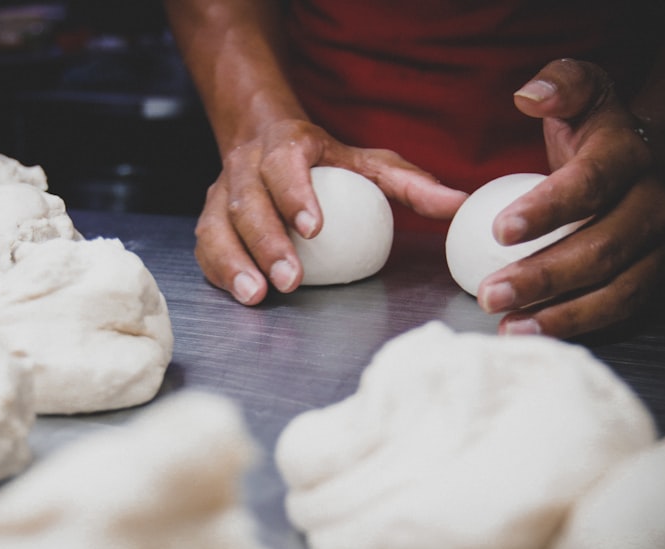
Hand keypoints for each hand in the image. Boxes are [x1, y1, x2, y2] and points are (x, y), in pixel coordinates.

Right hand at [195, 119, 467, 303]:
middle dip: (267, 243)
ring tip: (257, 295)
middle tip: (290, 280)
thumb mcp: (368, 162)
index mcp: (285, 147)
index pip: (284, 166)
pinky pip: (206, 248)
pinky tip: (240, 295)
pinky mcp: (210, 221)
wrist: (260, 137)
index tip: (315, 227)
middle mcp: (246, 168)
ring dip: (234, 263)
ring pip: (217, 228)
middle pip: (248, 204)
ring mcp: (222, 195)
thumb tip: (458, 204)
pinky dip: (219, 272)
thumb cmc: (323, 158)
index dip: (295, 194)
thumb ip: (409, 184)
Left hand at [476, 58, 664, 338]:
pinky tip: (533, 332)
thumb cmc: (599, 133)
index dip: (546, 209)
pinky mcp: (657, 276)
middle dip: (543, 276)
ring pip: (616, 289)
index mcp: (629, 156)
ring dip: (559, 313)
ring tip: (507, 325)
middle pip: (602, 248)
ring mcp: (661, 245)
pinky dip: (577, 326)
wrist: (653, 156)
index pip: (590, 184)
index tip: (499, 230)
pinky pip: (620, 310)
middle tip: (489, 293)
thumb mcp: (582, 93)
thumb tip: (530, 94)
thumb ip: (559, 86)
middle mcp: (655, 203)